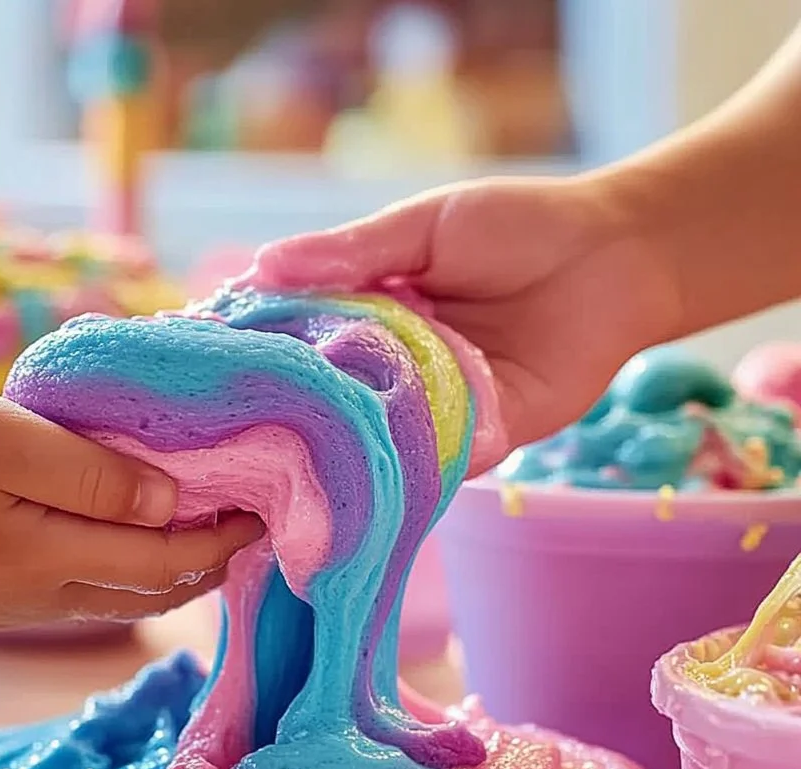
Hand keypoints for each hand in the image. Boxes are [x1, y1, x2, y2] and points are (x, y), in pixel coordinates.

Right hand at [0, 390, 263, 627]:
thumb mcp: (11, 441)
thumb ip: (95, 477)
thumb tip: (171, 504)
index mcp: (45, 561)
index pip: (161, 561)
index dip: (218, 540)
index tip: (259, 512)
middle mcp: (42, 602)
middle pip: (152, 593)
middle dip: (209, 564)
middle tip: (251, 526)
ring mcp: (23, 611)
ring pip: (126, 602)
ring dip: (176, 575)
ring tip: (215, 537)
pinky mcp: (8, 605)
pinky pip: (95, 598)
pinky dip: (136, 575)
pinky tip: (149, 547)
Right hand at [250, 176, 681, 452]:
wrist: (616, 259)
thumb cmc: (519, 228)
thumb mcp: (424, 227)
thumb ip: (352, 253)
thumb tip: (261, 264)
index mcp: (370, 311)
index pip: (301, 339)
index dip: (261, 352)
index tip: (208, 369)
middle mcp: (392, 365)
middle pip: (329, 396)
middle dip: (288, 413)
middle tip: (229, 434)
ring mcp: (432, 407)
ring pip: (372, 435)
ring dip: (336, 450)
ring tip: (276, 472)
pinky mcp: (477, 438)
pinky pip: (430, 461)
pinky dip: (398, 470)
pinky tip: (355, 484)